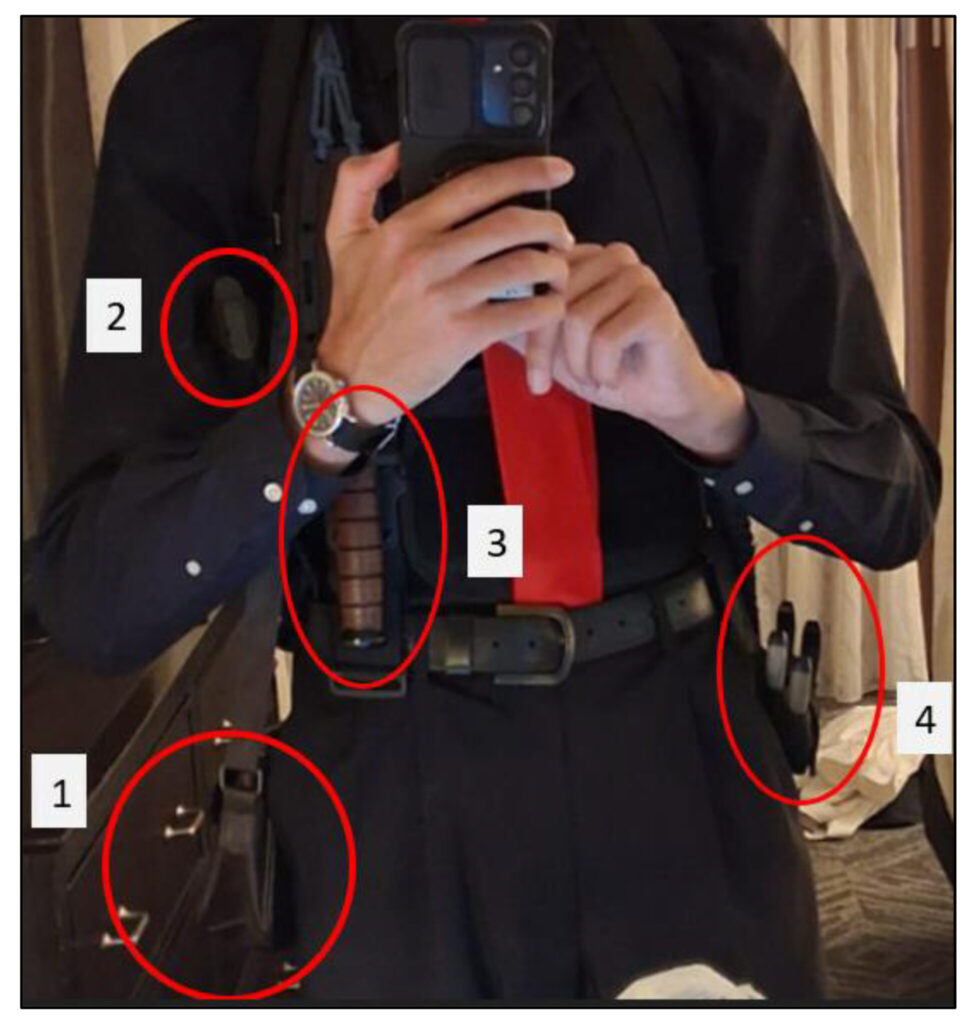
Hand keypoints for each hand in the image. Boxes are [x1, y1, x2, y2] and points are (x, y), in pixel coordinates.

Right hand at [313, 143, 574, 429]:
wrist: (352, 375)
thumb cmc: (354, 311)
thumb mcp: (341, 238)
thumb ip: (357, 182)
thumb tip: (392, 149)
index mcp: (406, 229)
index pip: (476, 185)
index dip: (526, 171)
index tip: (557, 169)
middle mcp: (427, 258)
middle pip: (511, 224)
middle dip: (551, 223)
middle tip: (562, 233)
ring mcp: (446, 297)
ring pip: (524, 266)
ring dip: (555, 266)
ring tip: (559, 270)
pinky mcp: (462, 335)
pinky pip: (522, 313)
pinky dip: (547, 309)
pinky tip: (549, 308)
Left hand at [513, 243, 751, 461]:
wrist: (661, 396)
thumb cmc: (609, 368)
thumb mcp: (553, 349)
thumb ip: (519, 324)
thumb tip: (471, 310)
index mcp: (583, 259)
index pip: (535, 280)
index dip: (526, 330)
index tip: (531, 375)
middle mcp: (610, 257)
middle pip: (554, 299)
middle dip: (547, 352)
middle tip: (550, 383)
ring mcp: (636, 275)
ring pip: (578, 319)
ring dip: (579, 363)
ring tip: (593, 375)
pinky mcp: (655, 302)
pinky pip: (607, 336)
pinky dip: (602, 368)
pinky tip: (612, 376)